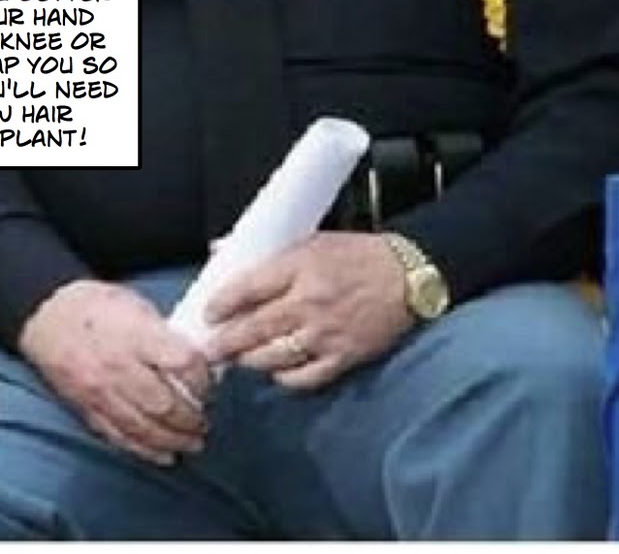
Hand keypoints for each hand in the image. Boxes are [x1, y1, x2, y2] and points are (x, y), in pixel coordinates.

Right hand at [17, 279, 210, 466]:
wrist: (45, 314)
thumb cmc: (92, 306)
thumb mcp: (135, 305)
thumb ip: (164, 334)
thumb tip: (194, 360)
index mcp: (134, 334)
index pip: (182, 363)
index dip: (202, 379)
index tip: (207, 384)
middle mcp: (117, 365)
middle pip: (165, 404)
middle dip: (191, 419)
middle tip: (203, 421)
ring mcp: (100, 391)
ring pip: (144, 428)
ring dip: (174, 440)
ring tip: (191, 442)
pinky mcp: (86, 408)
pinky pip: (120, 436)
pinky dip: (145, 450)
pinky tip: (164, 454)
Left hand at [205, 231, 413, 389]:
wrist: (409, 276)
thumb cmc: (358, 255)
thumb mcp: (310, 241)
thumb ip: (268, 253)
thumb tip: (223, 251)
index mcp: (300, 268)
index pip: (249, 288)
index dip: (222, 303)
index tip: (208, 313)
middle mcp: (310, 303)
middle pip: (256, 328)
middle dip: (226, 341)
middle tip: (208, 350)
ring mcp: (327, 334)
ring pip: (275, 356)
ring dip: (250, 360)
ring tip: (237, 360)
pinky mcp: (345, 357)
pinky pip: (307, 377)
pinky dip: (286, 378)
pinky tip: (276, 371)